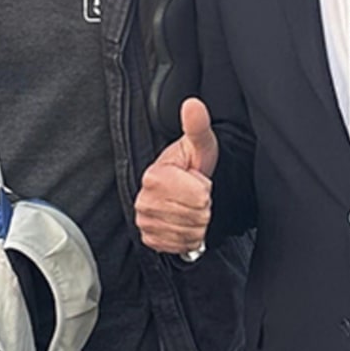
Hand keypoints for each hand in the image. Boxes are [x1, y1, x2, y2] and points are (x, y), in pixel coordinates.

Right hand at [135, 97, 216, 255]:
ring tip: (189, 208)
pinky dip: (188, 238)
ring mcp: (145, 221)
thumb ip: (197, 125)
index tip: (194, 180)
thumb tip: (192, 104)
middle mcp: (144, 201)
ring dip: (197, 223)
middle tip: (193, 196)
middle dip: (202, 208)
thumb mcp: (199, 144)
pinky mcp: (149, 238)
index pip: (199, 197)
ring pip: (190, 233)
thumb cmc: (191, 165)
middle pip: (197, 216)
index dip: (204, 189)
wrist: (179, 189)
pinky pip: (180, 246)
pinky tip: (184, 223)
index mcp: (154, 176)